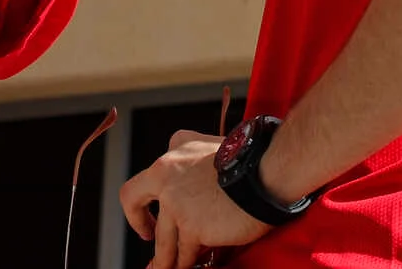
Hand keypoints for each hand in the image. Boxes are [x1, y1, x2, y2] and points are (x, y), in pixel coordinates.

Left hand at [120, 131, 268, 268]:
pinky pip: (184, 254)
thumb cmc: (249, 159)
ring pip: (162, 240)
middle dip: (138, 224)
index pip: (143, 178)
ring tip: (164, 268)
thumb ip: (191, 156)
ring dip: (163, 259)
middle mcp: (167, 177)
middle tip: (146, 236)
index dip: (140, 201)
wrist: (266, 172)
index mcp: (172, 154)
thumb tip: (190, 175)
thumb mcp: (210, 145)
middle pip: (135, 205)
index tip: (148, 215)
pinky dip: (185, 264)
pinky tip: (189, 267)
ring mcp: (176, 204)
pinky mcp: (191, 227)